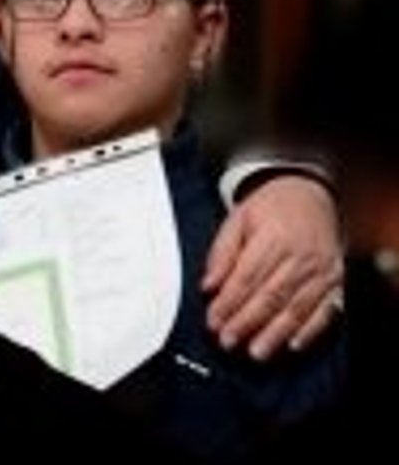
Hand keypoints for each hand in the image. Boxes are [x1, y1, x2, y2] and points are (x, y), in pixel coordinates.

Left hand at [203, 175, 343, 358]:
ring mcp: (323, 270)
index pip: (247, 277)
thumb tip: (208, 285)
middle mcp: (303, 255)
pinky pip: (326, 310)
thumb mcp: (237, 220)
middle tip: (228, 341)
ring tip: (256, 352)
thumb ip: (221, 253)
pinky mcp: (337, 281)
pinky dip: (310, 330)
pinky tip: (293, 344)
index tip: (213, 321)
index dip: (229, 303)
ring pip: (297, 308)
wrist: (308, 193)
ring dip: (275, 333)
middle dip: (247, 322)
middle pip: (271, 296)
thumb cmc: (269, 208)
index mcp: (275, 237)